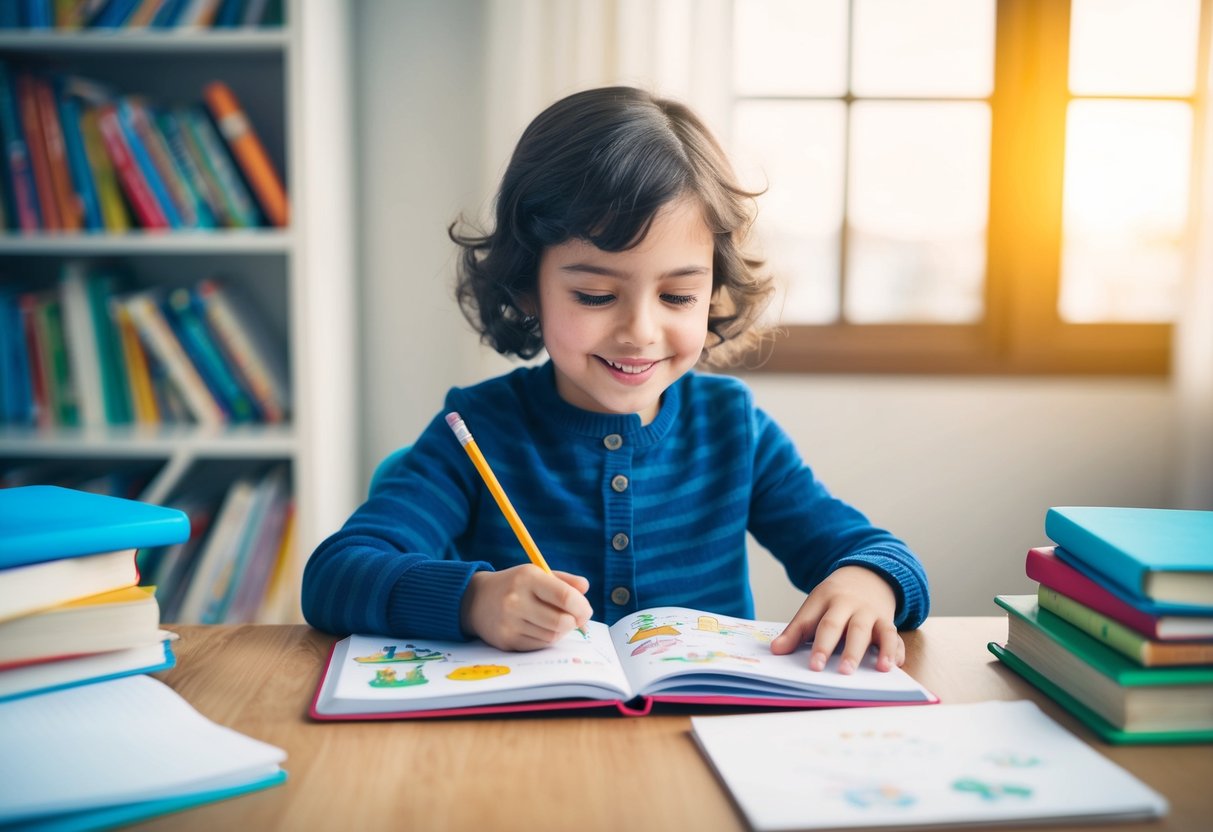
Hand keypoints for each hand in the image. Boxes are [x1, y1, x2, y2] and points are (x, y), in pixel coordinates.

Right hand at [459, 565, 592, 650]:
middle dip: (574, 622)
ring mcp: (510, 622)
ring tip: (557, 621)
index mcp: (528, 578)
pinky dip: (547, 639)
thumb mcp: (537, 574)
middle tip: (576, 619)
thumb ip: (564, 581)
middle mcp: (516, 600)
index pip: (564, 596)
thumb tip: (586, 589)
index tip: (586, 611)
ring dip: (561, 631)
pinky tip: (542, 628)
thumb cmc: (515, 586)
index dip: (581, 607)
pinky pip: (539, 645)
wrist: (476, 600)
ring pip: (552, 636)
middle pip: (561, 621)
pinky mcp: (507, 641)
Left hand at [769, 565, 904, 673]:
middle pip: (845, 626)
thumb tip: (776, 651)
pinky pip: (893, 636)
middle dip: (840, 649)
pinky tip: (892, 666)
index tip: (812, 666)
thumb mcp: (814, 606)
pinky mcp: (887, 621)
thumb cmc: (835, 598)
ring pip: (872, 631)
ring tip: (871, 670)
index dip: (811, 642)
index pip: (816, 621)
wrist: (867, 575)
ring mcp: (870, 612)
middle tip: (836, 671)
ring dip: (871, 650)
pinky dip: (894, 650)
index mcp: (825, 599)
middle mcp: (850, 604)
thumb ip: (797, 630)